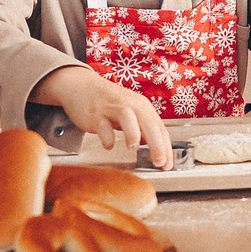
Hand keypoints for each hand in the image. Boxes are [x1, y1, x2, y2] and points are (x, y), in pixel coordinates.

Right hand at [36, 65, 173, 168]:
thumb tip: (156, 147)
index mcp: (142, 107)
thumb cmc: (109, 103)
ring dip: (133, 133)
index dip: (166, 148)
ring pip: (128, 117)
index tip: (167, 165)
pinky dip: (107, 137)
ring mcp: (112, 108)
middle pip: (148, 123)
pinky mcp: (96, 114)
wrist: (82, 86)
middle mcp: (131, 105)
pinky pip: (102, 125)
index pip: (160, 129)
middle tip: (159, 162)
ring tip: (133, 147)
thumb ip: (143, 129)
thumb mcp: (132, 113)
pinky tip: (108, 145)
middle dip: (157, 145)